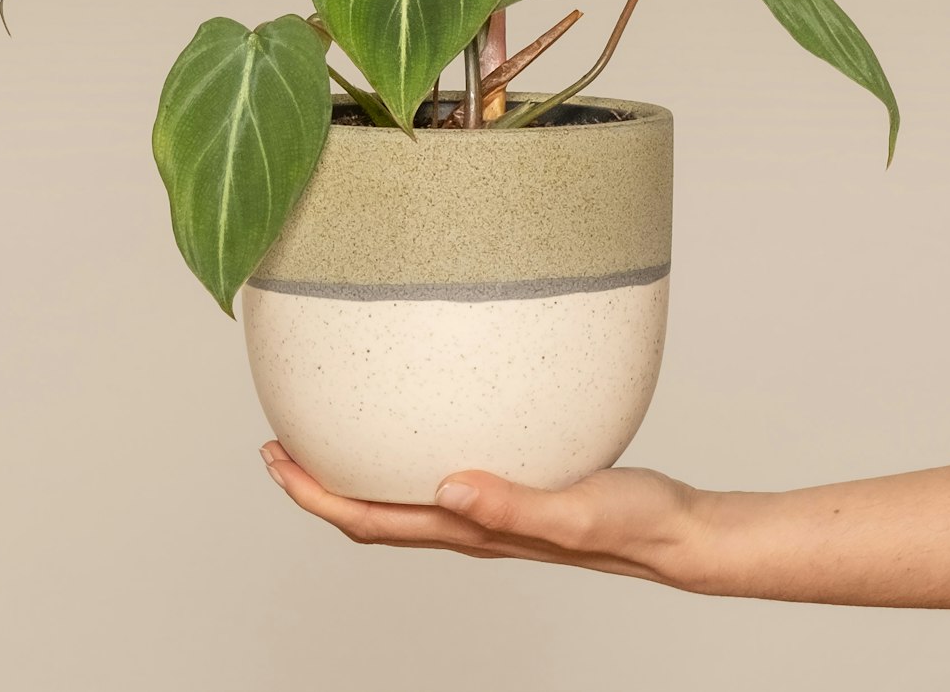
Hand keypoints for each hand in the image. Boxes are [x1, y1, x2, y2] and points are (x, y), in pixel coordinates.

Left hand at [259, 441, 699, 586]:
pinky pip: (436, 475)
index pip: (371, 521)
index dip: (315, 495)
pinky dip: (402, 454)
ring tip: (327, 430)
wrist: (673, 531)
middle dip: (316, 484)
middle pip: (371, 512)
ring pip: (398, 497)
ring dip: (353, 472)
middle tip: (278, 443)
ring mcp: (486, 507)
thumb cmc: (632, 523)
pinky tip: (417, 418)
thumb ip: (513, 503)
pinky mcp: (507, 486)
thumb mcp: (577, 510)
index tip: (276, 461)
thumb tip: (446, 487)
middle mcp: (468, 523)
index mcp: (472, 531)